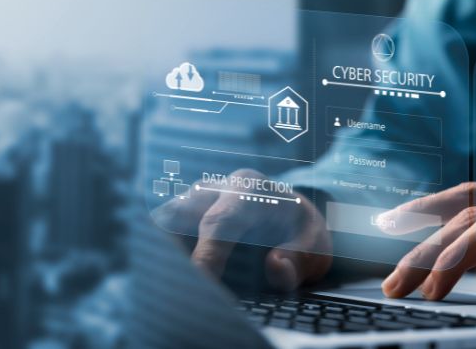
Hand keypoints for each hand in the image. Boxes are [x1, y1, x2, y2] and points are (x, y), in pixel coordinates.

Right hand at [151, 169, 331, 290]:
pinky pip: (161, 237)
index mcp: (249, 188)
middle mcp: (214, 189)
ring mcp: (192, 202)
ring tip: (180, 287)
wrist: (287, 213)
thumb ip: (299, 258)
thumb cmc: (298, 229)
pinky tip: (178, 282)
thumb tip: (276, 268)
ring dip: (166, 256)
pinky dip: (166, 259)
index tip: (202, 280)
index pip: (221, 220)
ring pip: (163, 227)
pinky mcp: (180, 218)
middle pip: (178, 217)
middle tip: (183, 287)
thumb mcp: (314, 243)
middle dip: (172, 251)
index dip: (208, 252)